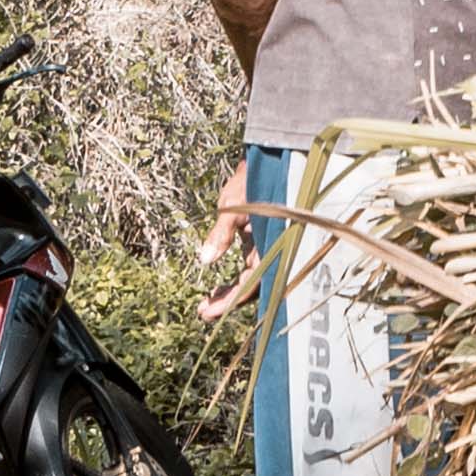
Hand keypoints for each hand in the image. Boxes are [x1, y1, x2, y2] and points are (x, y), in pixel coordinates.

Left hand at [196, 191, 265, 322]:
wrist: (270, 162)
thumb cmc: (253, 181)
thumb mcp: (233, 206)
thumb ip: (221, 234)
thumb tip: (205, 260)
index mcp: (270, 245)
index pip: (250, 284)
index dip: (228, 301)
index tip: (207, 312)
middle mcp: (272, 250)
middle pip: (251, 287)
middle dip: (227, 303)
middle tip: (203, 313)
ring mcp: (267, 247)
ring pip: (251, 280)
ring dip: (230, 293)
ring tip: (207, 303)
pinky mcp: (260, 243)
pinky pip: (250, 269)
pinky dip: (234, 280)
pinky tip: (218, 287)